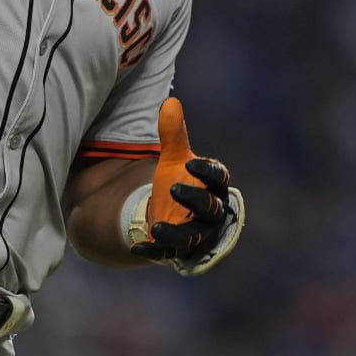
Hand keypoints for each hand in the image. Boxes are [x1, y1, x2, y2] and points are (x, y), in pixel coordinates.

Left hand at [129, 97, 243, 275]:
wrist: (174, 212)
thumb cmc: (181, 180)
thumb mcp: (175, 158)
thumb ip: (173, 134)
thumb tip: (170, 102)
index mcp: (216, 185)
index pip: (219, 178)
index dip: (206, 171)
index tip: (189, 161)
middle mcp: (212, 211)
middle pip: (209, 208)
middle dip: (194, 200)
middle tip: (172, 188)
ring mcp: (197, 233)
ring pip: (192, 236)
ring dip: (176, 233)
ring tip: (155, 226)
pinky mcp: (180, 250)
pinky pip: (169, 254)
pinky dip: (154, 251)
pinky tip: (136, 247)